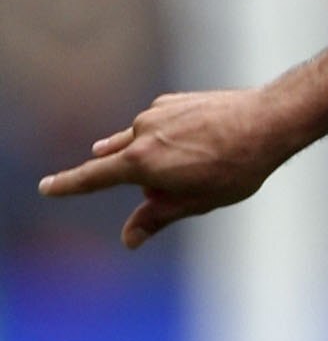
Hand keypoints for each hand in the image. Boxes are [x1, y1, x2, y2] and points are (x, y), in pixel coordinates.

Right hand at [38, 87, 293, 246]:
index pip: (93, 178)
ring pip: (142, 144)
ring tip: (203, 162)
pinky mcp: (171, 101)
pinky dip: (173, 139)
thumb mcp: (196, 202)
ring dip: (160, 159)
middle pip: (124, 164)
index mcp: (141, 162)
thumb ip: (157, 218)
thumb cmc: (235, 168)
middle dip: (144, 180)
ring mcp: (155, 113)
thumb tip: (129, 240)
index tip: (46, 187)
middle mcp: (140, 132)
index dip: (68, 185)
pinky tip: (205, 141)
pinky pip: (160, 127)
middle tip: (190, 184)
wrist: (267, 121)